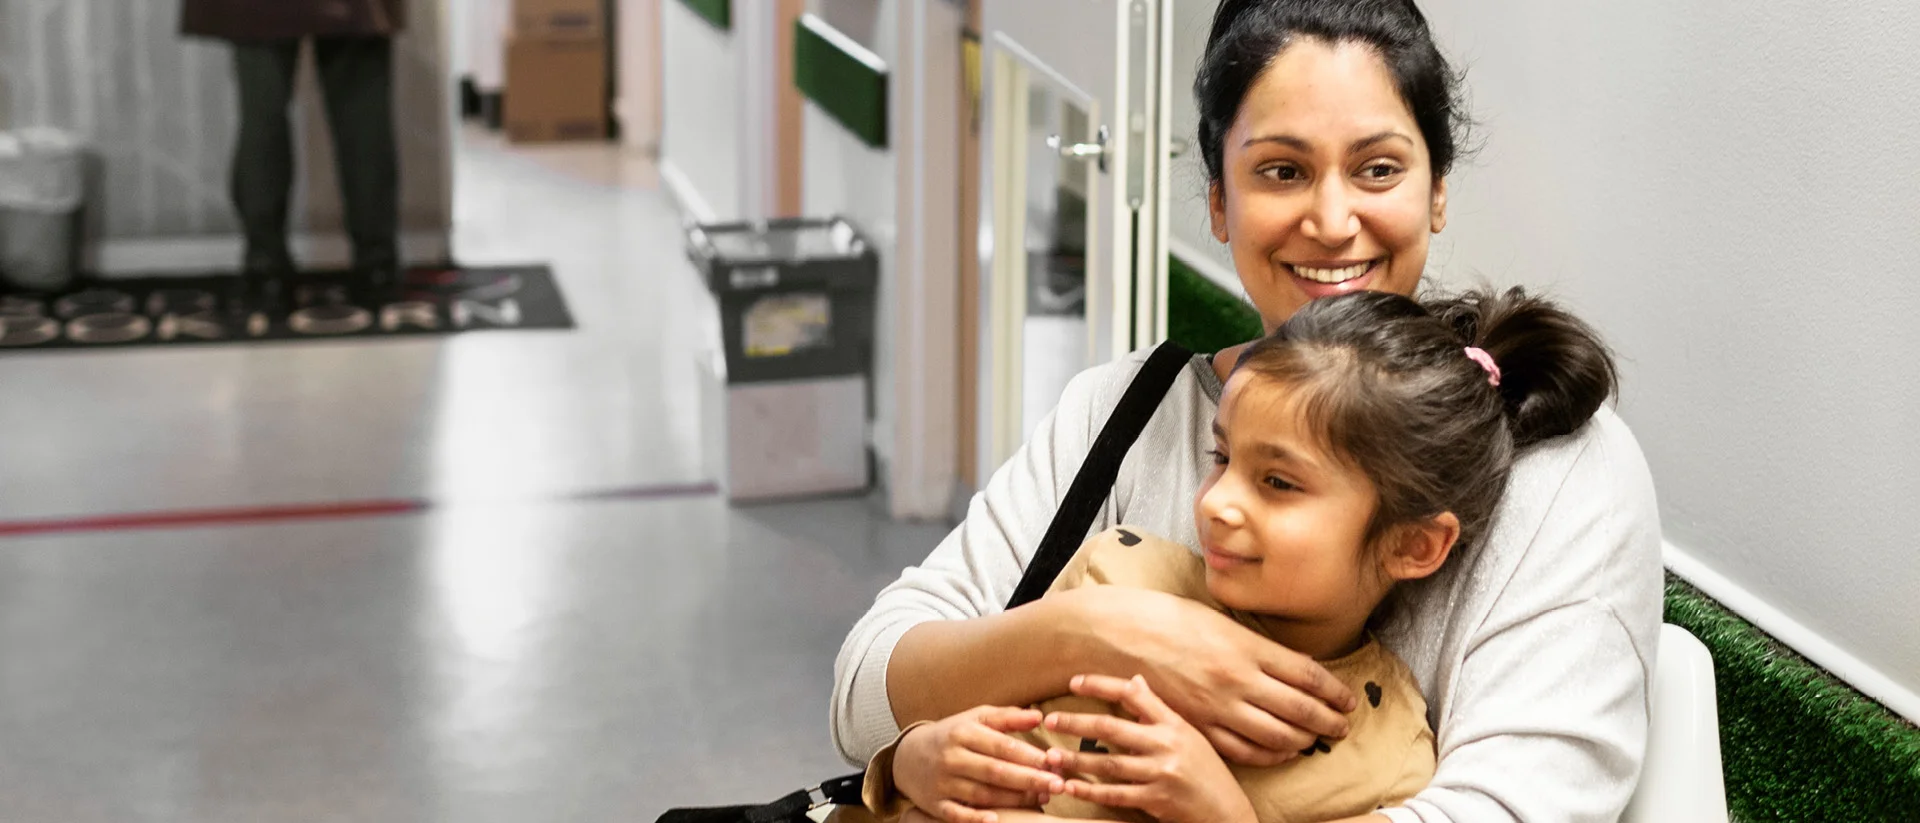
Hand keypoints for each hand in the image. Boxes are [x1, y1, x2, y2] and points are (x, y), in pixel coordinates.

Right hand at [893, 706, 1063, 822]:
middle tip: (1058, 785)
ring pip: (982, 794)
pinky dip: (975, 819)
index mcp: (964, 733)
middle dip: (1029, 779)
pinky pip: (956, 814)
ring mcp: (943, 782)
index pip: (1001, 745)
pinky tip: (996, 821)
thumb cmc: (952, 735)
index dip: (1029, 755)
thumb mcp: (975, 719)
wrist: (907, 757)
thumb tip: (1039, 716)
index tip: (1055, 762)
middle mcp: (952, 757)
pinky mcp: (935, 804)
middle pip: (995, 771)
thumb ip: (1007, 718)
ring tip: (1042, 799)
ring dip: (1014, 800)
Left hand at [1043, 675, 1257, 822]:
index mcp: (1174, 723)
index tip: (1073, 681)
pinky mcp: (1157, 800)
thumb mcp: (1188, 735)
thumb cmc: (1207, 771)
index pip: (1133, 694)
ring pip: (1109, 763)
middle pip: (1112, 728)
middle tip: (1050, 720)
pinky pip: (1116, 794)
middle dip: (1077, 723)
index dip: (1101, 685)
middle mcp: (1167, 744)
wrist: (1228, 812)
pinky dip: (1090, 791)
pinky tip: (1070, 787)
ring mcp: (1162, 773)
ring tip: (1050, 757)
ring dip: (1075, 760)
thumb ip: (1158, 710)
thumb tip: (1135, 679)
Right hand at [1067, 586, 1356, 765]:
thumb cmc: (1166, 618)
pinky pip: (1244, 751)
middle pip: (1301, 710)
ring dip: (1304, 741)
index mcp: (1247, 646)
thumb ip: (1256, 646)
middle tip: (1343, 725)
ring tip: (1315, 740)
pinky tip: (1280, 752)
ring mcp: (1218, 707)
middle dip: (1329, 722)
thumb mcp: (1220, 620)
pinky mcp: (1197, 726)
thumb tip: (1291, 666)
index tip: (1347, 700)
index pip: (1309, 675)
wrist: (1116, 635)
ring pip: (1278, 736)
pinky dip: (1270, 755)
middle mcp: (1238, 679)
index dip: (1335, 692)